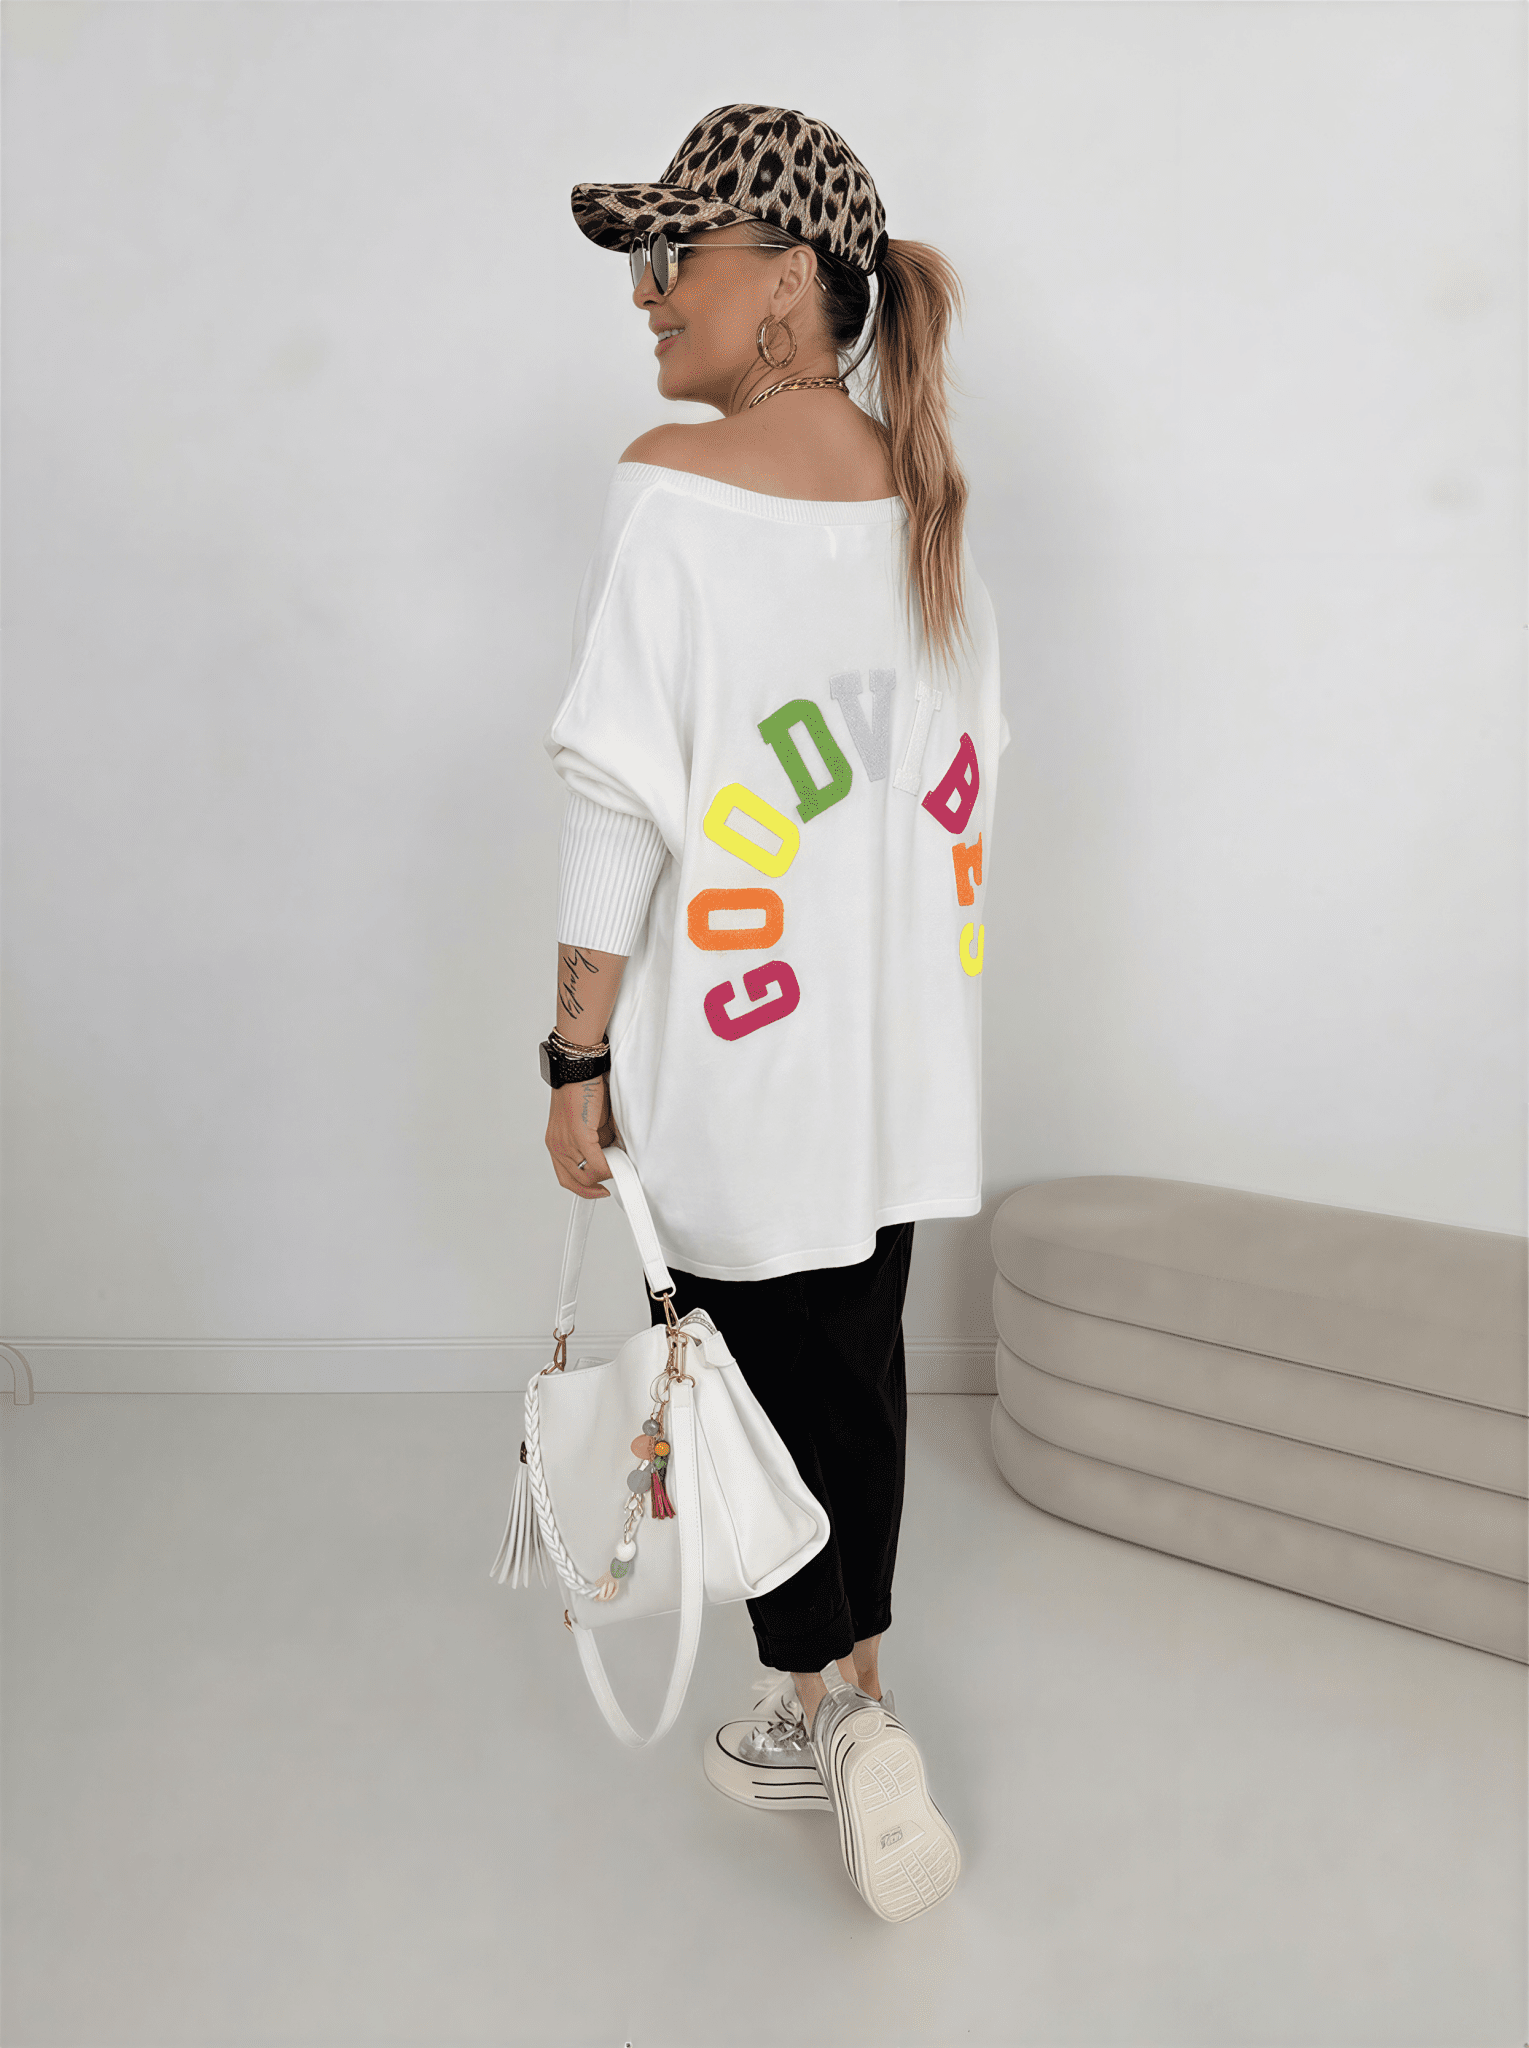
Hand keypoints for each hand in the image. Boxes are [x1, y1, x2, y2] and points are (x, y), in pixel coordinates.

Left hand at [546, 1074, 618, 1197]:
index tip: (600, 1189)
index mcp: (556, 1144)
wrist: (579, 1069)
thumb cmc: (584, 1090)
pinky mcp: (579, 1136)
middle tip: (615, 1178)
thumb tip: (613, 1158)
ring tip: (619, 1168)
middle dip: (599, 1184)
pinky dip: (609, 1168)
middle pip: (577, 1182)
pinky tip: (618, 1165)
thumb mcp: (591, 1125)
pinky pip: (596, 1164)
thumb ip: (599, 1144)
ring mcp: (566, 1143)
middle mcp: (557, 1146)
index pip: (567, 1178)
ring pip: (587, 1176)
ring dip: (606, 1175)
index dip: (585, 1188)